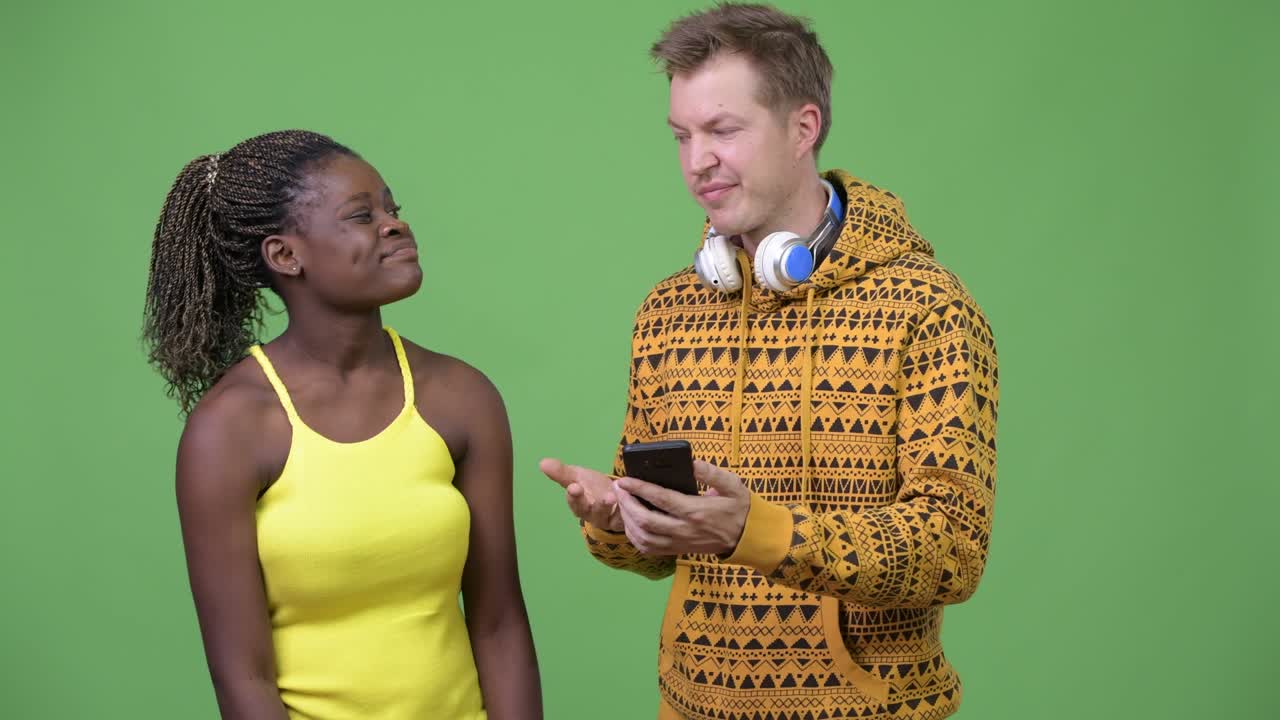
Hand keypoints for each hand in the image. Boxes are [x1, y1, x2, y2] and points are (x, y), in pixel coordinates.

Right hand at [539, 458, 622, 531]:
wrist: (615, 497)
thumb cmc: (592, 487)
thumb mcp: (577, 477)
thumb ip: (561, 472)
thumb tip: (542, 463)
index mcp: (578, 504)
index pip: (573, 501)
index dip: (573, 496)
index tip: (573, 487)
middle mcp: (591, 513)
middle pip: (586, 510)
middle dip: (585, 502)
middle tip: (585, 491)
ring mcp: (608, 516)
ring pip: (605, 513)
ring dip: (606, 505)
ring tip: (610, 496)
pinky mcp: (623, 517)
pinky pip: (625, 514)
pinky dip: (626, 505)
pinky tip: (627, 495)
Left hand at [613, 460, 749, 555]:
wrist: (747, 537)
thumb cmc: (739, 508)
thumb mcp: (732, 485)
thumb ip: (711, 473)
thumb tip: (691, 462)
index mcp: (696, 511)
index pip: (661, 499)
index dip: (639, 489)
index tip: (624, 479)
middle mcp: (684, 529)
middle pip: (645, 520)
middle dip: (626, 503)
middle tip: (618, 488)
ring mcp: (679, 542)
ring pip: (643, 537)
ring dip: (627, 521)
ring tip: (622, 503)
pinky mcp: (677, 550)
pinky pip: (649, 548)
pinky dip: (634, 537)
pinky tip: (630, 523)